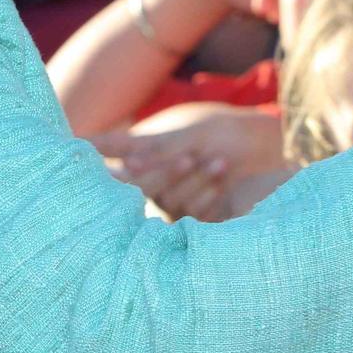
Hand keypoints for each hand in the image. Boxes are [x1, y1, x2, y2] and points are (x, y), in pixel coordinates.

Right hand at [100, 103, 285, 220]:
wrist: (269, 147)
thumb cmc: (222, 132)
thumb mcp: (180, 134)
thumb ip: (137, 146)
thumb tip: (83, 144)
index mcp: (142, 161)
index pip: (111, 174)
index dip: (110, 170)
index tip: (109, 163)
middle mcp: (154, 186)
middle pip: (143, 189)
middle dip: (169, 173)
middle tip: (190, 155)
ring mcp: (176, 204)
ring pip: (171, 202)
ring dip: (196, 180)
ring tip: (220, 161)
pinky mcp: (198, 220)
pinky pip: (193, 215)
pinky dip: (209, 194)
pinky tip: (224, 176)